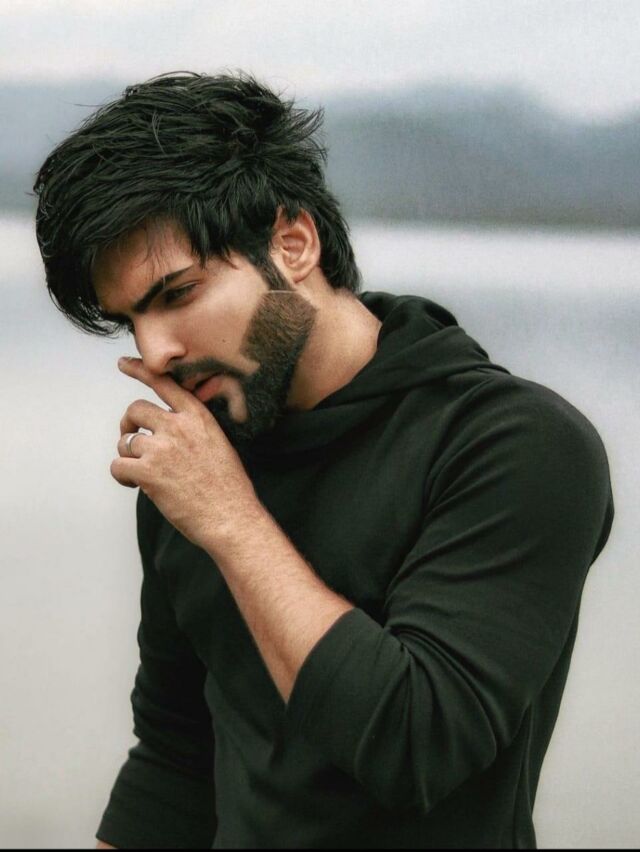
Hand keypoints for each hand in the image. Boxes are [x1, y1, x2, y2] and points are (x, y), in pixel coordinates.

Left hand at [112, 357, 260, 550]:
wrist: (231, 517)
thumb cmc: (228, 488)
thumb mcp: (219, 444)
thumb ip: (194, 430)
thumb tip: (167, 431)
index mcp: (197, 417)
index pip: (164, 383)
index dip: (140, 371)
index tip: (124, 364)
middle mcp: (177, 426)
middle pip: (135, 410)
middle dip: (128, 425)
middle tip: (131, 441)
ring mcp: (161, 448)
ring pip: (125, 442)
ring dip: (128, 457)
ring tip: (142, 474)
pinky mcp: (148, 472)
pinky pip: (118, 465)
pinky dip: (122, 476)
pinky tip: (134, 485)